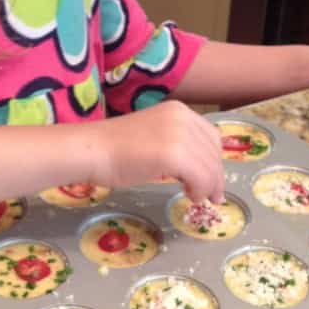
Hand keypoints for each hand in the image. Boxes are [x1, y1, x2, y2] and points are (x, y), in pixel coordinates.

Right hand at [91, 101, 224, 204]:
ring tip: (197, 198)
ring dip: (208, 186)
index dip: (214, 160)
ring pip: (210, 167)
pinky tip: (190, 196)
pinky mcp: (174, 154)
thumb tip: (198, 169)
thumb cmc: (115, 149)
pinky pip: (201, 177)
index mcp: (179, 110)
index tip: (212, 179)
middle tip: (212, 196)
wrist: (93, 150)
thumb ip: (176, 144)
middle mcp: (183, 117)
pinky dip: (200, 190)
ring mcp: (180, 134)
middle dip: (215, 176)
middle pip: (213, 152)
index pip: (210, 137)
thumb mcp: (154, 137)